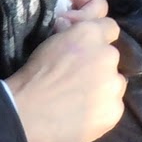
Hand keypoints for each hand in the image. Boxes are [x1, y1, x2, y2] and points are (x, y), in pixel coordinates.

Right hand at [5, 17, 124, 141]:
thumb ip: (70, 33)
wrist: (26, 114)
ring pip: (115, 82)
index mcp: (90, 34)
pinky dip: (102, 109)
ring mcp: (113, 84)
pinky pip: (113, 106)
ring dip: (103, 87)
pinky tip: (83, 114)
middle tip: (79, 79)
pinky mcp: (114, 110)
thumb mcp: (51, 42)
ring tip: (81, 99)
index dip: (98, 39)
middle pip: (111, 58)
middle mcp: (108, 55)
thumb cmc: (33, 77)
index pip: (109, 27)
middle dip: (99, 65)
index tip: (88, 50)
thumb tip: (71, 26)